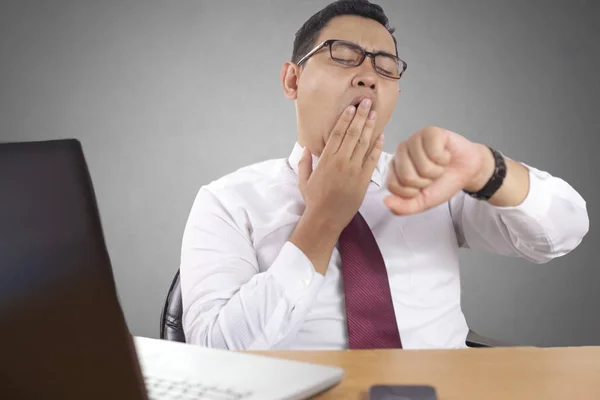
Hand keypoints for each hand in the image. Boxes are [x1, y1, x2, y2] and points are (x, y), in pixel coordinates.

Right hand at [298, 98, 383, 232]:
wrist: (326, 218)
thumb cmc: (314, 200)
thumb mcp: (304, 180)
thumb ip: (305, 162)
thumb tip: (306, 148)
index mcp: (326, 159)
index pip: (337, 133)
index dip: (345, 118)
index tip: (351, 108)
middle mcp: (341, 161)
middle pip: (353, 133)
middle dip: (361, 116)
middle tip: (367, 102)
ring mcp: (354, 170)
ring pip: (363, 143)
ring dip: (370, 126)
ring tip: (374, 113)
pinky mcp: (363, 179)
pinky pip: (372, 159)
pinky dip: (377, 146)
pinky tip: (381, 135)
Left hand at [384, 126, 492, 214]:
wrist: (466, 171)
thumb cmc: (441, 184)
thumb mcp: (422, 202)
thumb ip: (403, 207)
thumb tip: (386, 202)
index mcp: (394, 168)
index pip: (393, 186)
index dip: (412, 192)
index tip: (422, 187)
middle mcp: (400, 152)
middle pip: (407, 177)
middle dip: (426, 182)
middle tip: (432, 175)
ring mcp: (414, 140)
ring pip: (423, 166)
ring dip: (437, 171)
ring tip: (440, 165)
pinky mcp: (429, 131)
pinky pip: (434, 153)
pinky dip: (444, 159)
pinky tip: (445, 155)